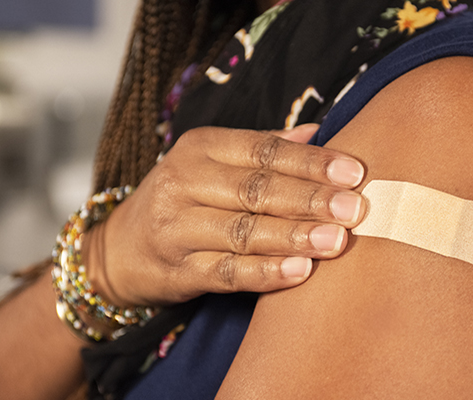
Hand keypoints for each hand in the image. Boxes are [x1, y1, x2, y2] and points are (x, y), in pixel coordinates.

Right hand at [84, 124, 365, 305]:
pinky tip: (301, 272)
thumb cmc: (184, 199)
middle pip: (257, 189)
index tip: (354, 172)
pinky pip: (227, 272)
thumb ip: (265, 147)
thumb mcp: (214, 162)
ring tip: (335, 241)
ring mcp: (176, 228)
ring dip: (293, 236)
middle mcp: (184, 182)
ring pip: (244, 231)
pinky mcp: (176, 271)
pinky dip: (266, 273)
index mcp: (200, 147)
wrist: (119, 249)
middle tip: (353, 209)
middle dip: (310, 199)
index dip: (311, 161)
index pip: (264, 151)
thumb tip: (318, 131)